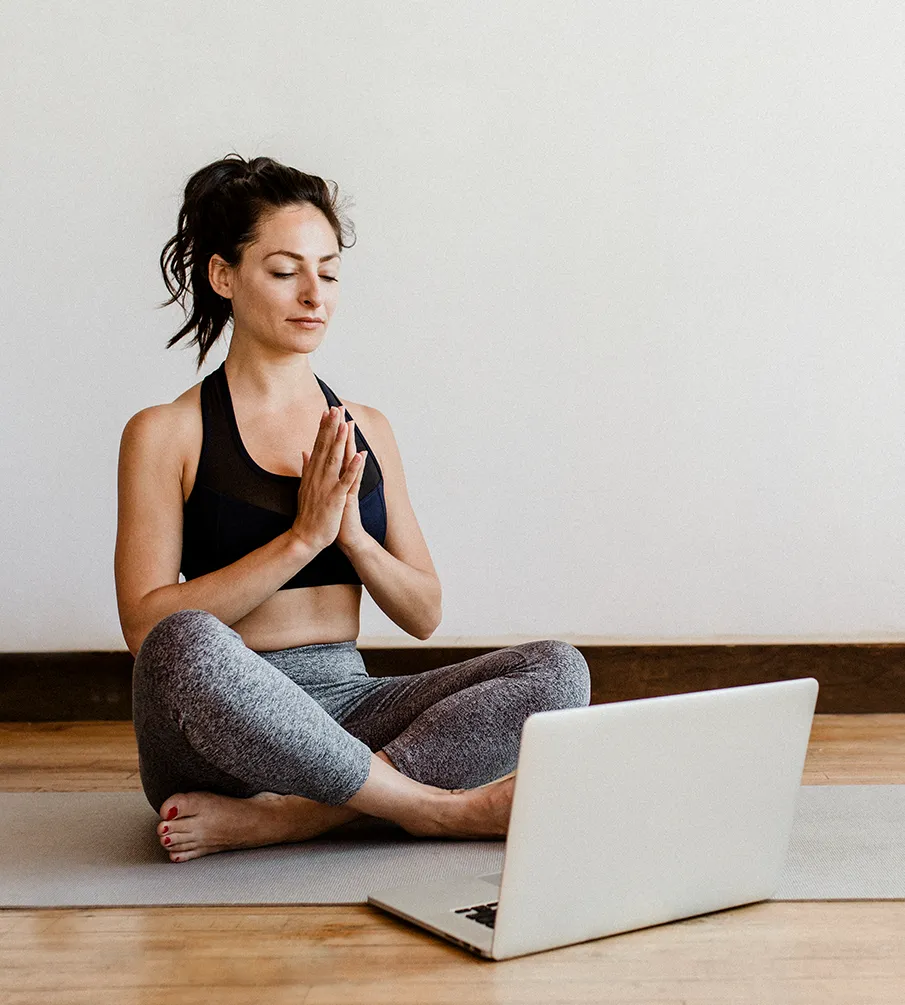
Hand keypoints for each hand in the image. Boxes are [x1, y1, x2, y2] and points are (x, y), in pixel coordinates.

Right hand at [291, 407, 363, 552]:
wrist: (305, 537)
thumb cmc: (308, 513)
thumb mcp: (304, 487)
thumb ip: (306, 468)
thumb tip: (305, 451)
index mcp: (312, 473)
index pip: (318, 445)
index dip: (323, 427)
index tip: (327, 410)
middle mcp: (317, 476)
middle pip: (325, 447)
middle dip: (331, 427)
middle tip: (336, 408)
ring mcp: (326, 487)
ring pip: (334, 460)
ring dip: (340, 442)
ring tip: (345, 424)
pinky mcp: (335, 499)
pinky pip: (345, 482)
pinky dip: (352, 469)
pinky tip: (359, 457)